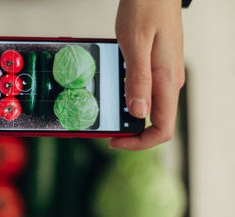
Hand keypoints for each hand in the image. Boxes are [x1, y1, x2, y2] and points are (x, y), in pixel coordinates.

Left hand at [110, 0, 184, 149]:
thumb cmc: (147, 8)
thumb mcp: (135, 45)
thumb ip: (138, 80)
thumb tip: (138, 112)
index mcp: (166, 81)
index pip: (162, 129)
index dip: (139, 142)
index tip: (116, 140)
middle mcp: (169, 82)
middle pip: (157, 123)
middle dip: (132, 133)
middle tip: (108, 128)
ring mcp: (165, 76)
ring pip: (151, 110)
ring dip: (130, 117)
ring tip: (109, 112)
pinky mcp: (158, 68)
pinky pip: (147, 94)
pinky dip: (131, 101)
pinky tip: (116, 93)